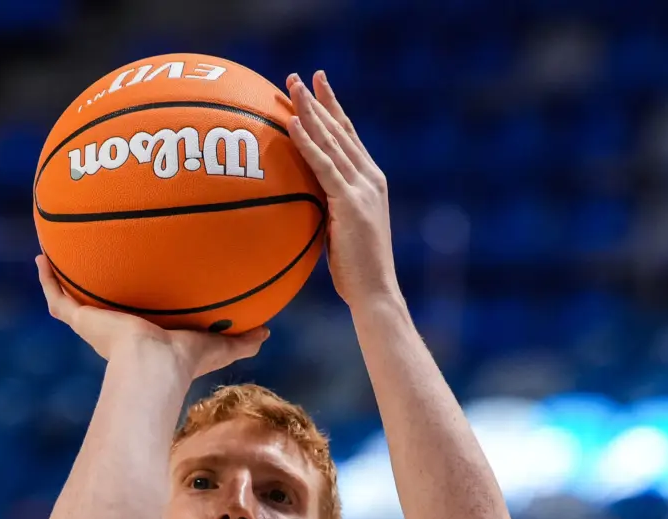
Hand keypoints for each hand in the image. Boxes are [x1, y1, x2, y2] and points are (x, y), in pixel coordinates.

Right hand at [36, 255, 265, 375]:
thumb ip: (240, 340)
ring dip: (62, 280)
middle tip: (95, 266)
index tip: (134, 285)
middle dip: (96, 290)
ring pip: (72, 300)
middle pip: (100, 308)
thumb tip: (268, 333)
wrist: (152, 367)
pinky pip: (57, 298)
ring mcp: (94, 326)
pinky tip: (41, 257)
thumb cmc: (184, 361)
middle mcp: (114, 331)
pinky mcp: (80, 321)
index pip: (135, 320)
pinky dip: (48, 279)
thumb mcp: (217, 344)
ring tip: (54, 254)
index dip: (133, 304)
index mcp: (141, 336)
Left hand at [286, 71, 400, 312]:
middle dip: (319, 101)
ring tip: (291, 88)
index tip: (318, 87)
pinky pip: (324, 166)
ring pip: (332, 141)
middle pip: (341, 130)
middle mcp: (371, 178)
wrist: (375, 292)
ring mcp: (363, 188)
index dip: (333, 110)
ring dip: (310, 111)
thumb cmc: (357, 271)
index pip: (349, 138)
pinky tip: (292, 124)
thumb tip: (305, 200)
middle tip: (299, 77)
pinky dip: (308, 143)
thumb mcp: (341, 231)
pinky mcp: (350, 203)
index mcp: (371, 182)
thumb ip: (329, 208)